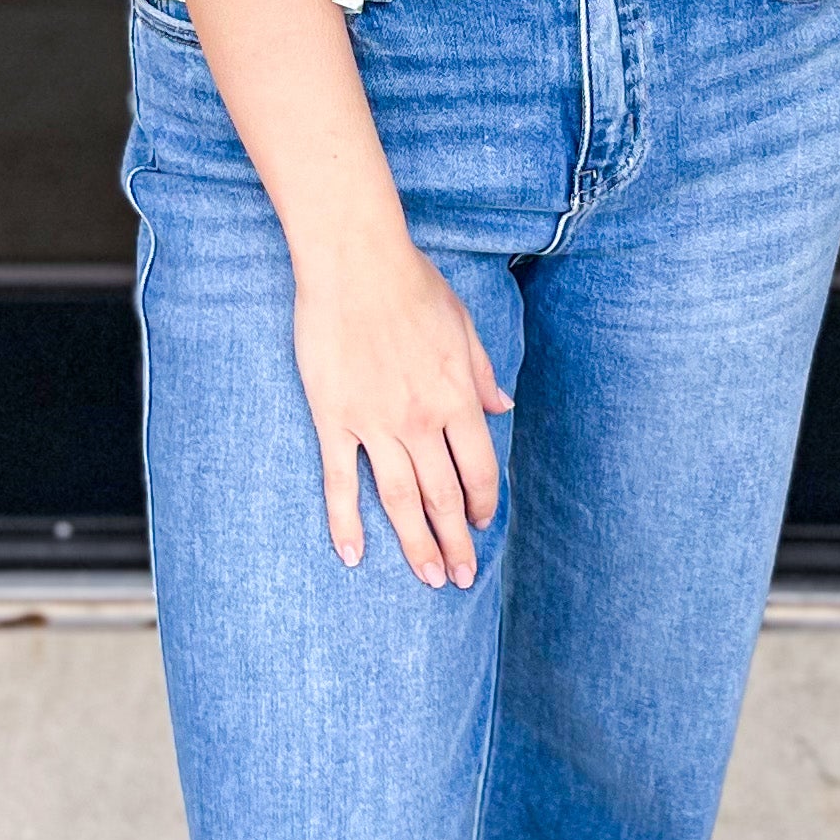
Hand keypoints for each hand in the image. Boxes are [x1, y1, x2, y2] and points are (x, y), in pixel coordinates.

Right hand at [292, 225, 512, 587]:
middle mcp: (421, 419)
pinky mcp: (334, 418)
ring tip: (428, 578)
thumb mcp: (462, 325)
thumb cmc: (411, 284)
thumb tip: (504, 407)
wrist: (354, 260)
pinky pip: (341, 481)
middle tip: (459, 578)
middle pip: (443, 495)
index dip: (483, 501)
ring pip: (400, 499)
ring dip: (416, 544)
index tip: (481, 522)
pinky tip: (353, 555)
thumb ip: (482, 373)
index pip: (479, 467)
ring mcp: (375, 423)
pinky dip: (346, 522)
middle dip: (455, 541)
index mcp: (457, 395)